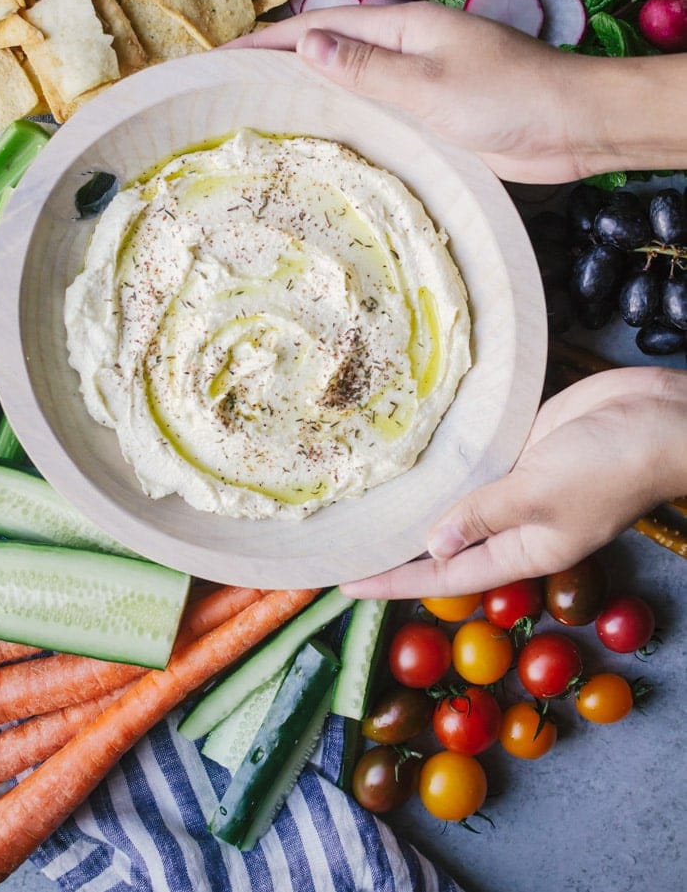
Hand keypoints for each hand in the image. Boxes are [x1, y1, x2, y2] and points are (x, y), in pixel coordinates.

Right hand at [226, 3, 686, 184]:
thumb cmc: (507, 98)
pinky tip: (322, 148)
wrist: (570, 128)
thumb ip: (368, 69)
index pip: (318, 29)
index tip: (219, 58)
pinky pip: (375, 118)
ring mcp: (416, 86)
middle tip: (227, 94)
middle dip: (278, 68)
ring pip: (349, 89)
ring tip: (259, 122)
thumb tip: (306, 45)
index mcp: (400, 29)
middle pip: (328, 54)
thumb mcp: (430, 83)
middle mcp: (403, 52)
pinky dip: (344, 126)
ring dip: (307, 99)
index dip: (266, 43)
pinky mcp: (429, 120)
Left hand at [339, 366, 686, 598]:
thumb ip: (484, 515)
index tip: (349, 585)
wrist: (657, 417)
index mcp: (524, 549)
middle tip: (347, 542)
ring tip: (368, 502)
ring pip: (458, 501)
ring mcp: (518, 485)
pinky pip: (474, 463)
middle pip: (448, 544)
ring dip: (421, 502)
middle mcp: (516, 524)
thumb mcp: (540, 495)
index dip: (397, 582)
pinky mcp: (522, 448)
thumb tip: (433, 545)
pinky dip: (445, 463)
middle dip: (402, 546)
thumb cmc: (608, 465)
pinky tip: (412, 456)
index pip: (447, 577)